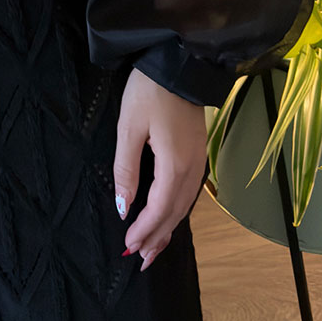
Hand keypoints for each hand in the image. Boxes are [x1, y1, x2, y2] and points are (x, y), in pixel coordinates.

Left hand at [113, 66, 208, 271]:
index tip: (127, 247)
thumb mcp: (129, 128)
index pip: (159, 209)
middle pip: (175, 212)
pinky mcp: (198, 152)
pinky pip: (189, 191)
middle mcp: (192, 168)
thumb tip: (122, 207)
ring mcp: (199, 160)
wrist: (178, 61)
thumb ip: (125, 169)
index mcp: (175, 165)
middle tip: (139, 259)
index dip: (144, 231)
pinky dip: (176, 210)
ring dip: (168, 227)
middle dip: (157, 238)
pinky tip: (167, 215)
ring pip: (184, 204)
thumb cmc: (149, 91)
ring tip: (152, 247)